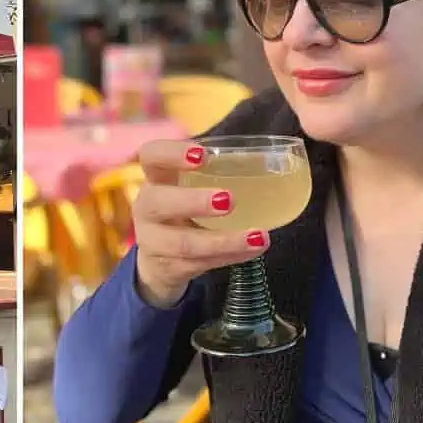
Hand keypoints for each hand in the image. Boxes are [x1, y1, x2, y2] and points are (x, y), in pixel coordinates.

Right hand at [132, 140, 268, 307]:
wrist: (157, 263)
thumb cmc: (183, 213)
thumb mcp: (188, 190)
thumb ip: (215, 176)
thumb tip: (274, 161)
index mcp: (156, 179)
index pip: (151, 156)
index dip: (172, 153)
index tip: (203, 155)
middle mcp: (147, 208)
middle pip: (158, 202)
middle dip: (193, 201)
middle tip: (229, 200)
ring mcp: (153, 241)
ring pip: (183, 243)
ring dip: (223, 240)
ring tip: (258, 236)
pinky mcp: (168, 268)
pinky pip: (199, 264)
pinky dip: (230, 257)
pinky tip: (253, 250)